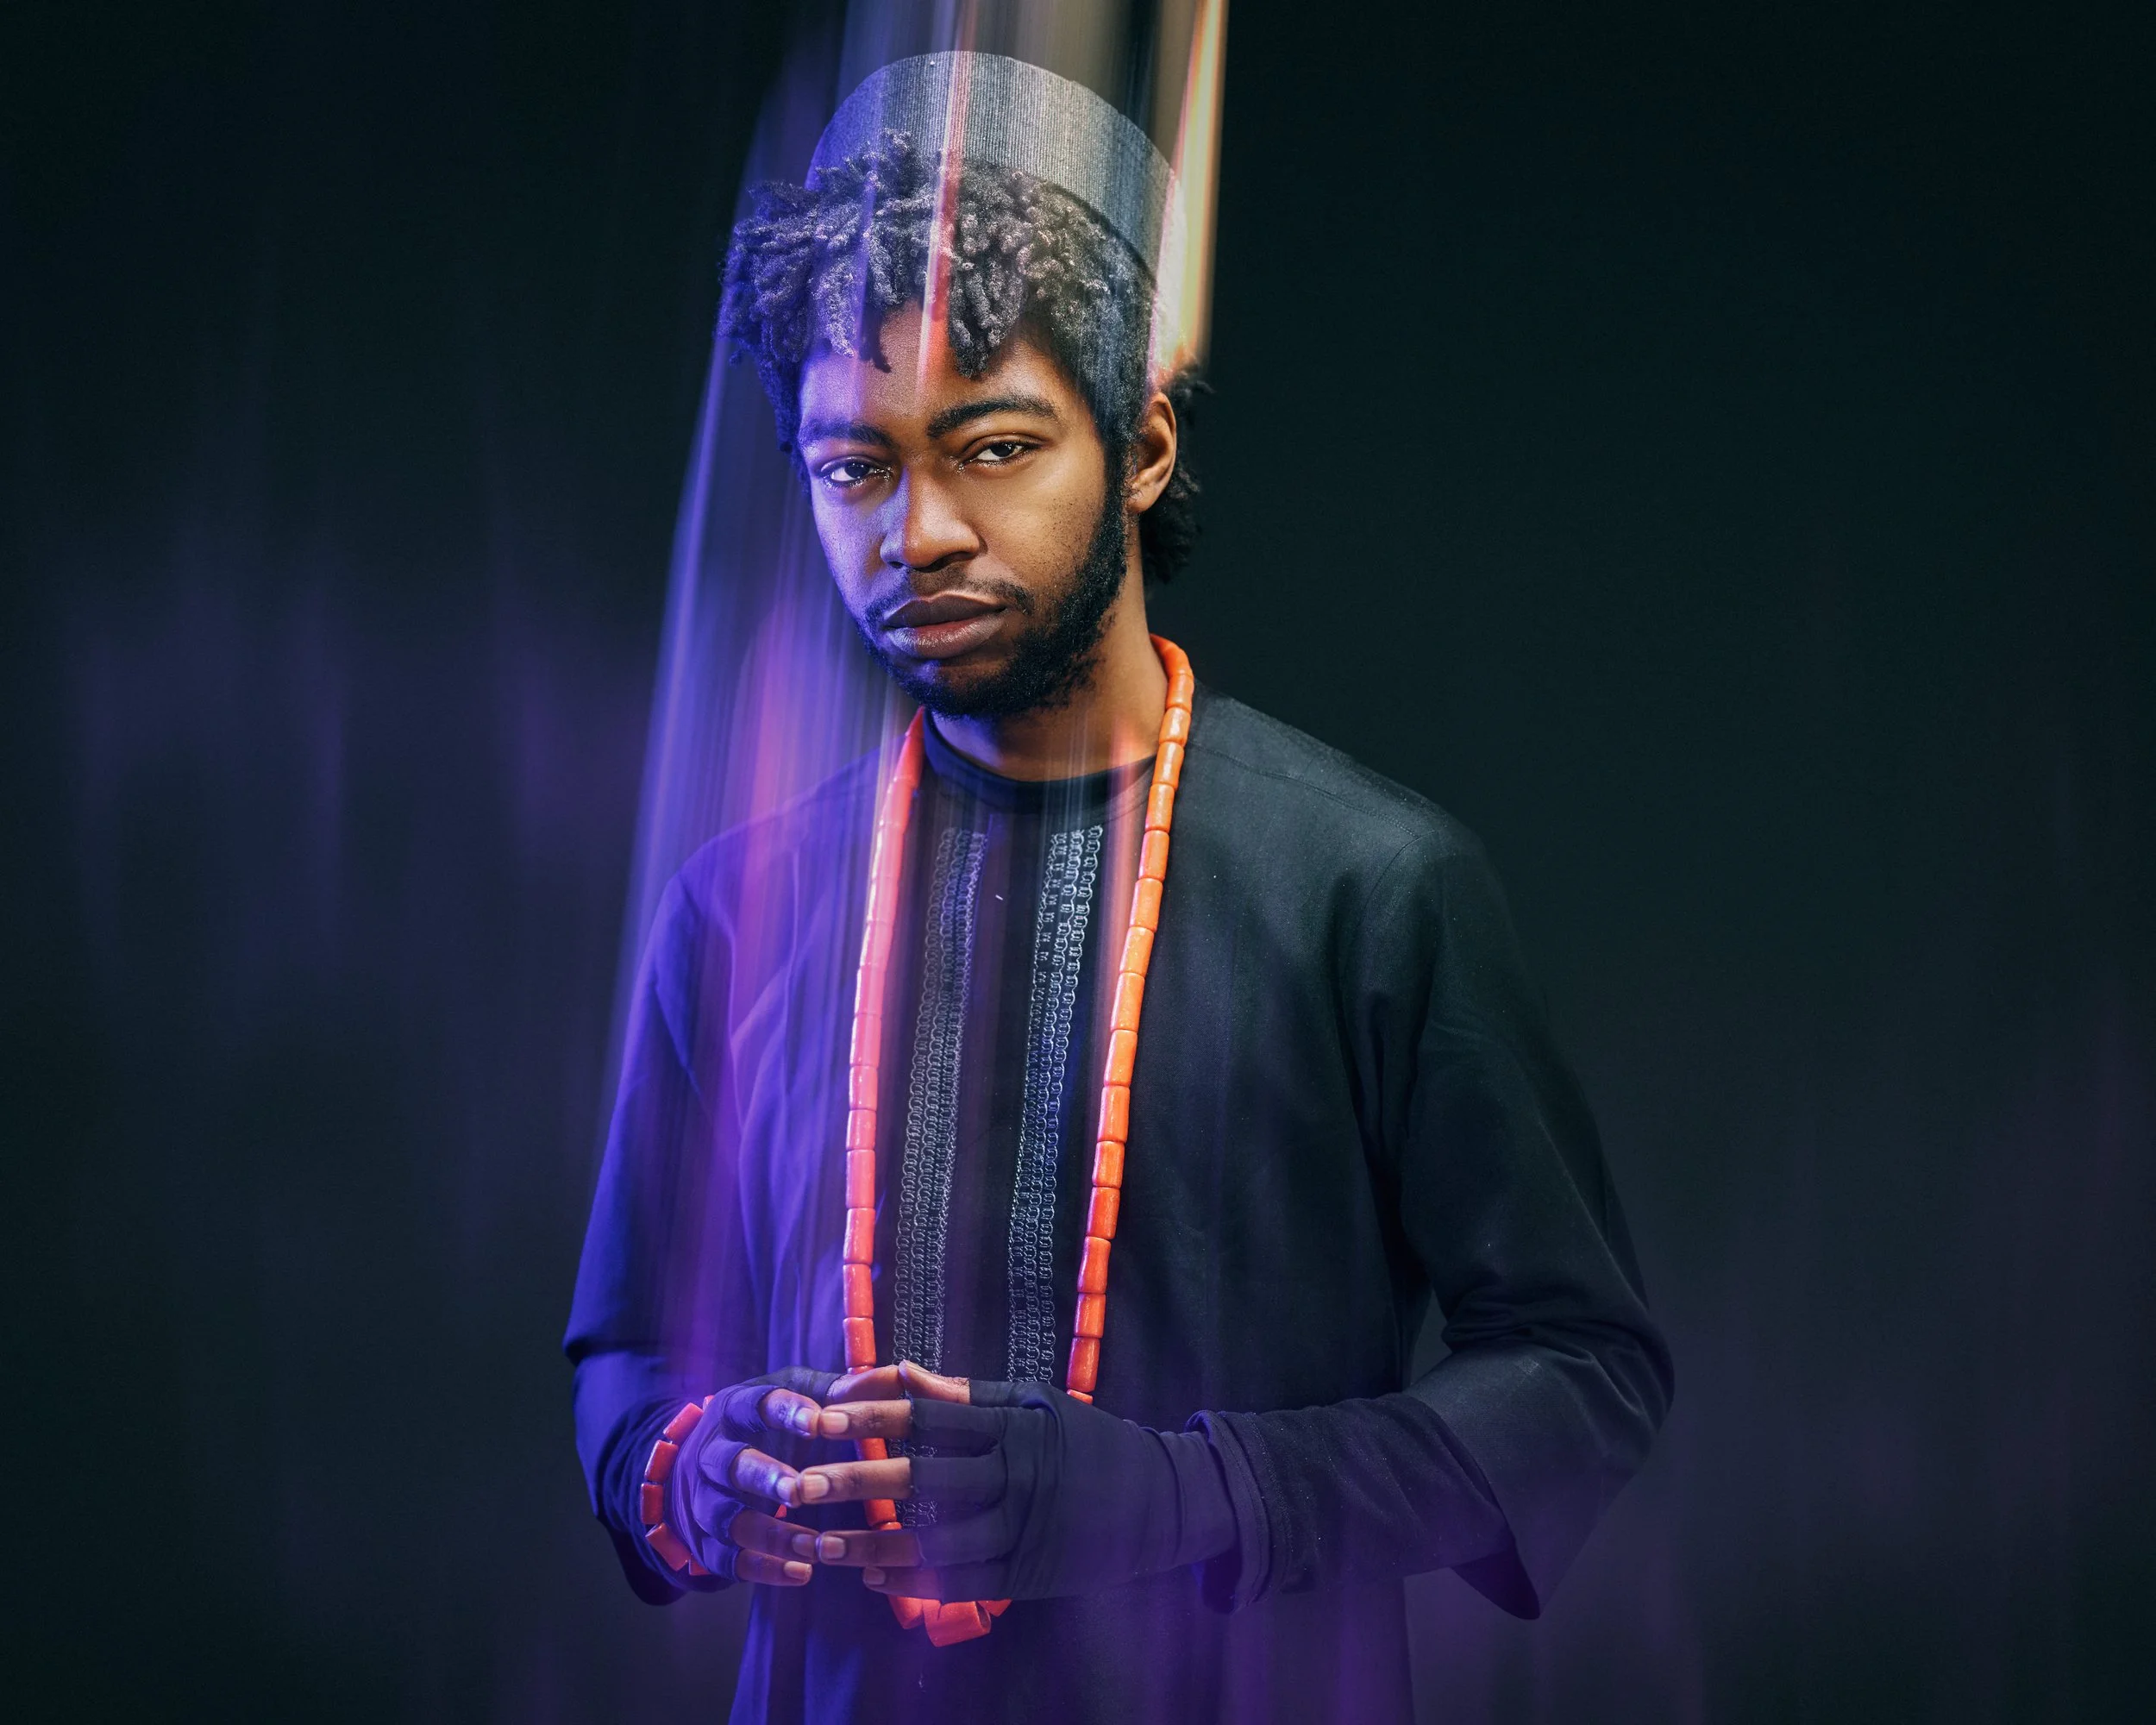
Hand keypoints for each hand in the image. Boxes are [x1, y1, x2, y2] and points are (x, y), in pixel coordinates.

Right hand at [671, 1366, 850, 1585]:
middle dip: (764, 1478)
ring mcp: (703, 1500)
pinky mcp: (705, 1540)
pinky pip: (727, 1560)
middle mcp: (711, 1453)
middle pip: (730, 1464)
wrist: (695, 1468)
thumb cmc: (763, 1425)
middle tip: (799, 1491)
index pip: (753, 1405)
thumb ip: (839, 1391)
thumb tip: (893, 1375)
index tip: (817, 1421)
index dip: (783, 1412)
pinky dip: (763, 1568)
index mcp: (734, 1409)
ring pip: (727, 1518)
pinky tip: (800, 1573)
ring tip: (812, 1546)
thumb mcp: (794, 1397)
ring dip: (770, 1534)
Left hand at [796, 1362, 1232, 1601]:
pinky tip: (872, 1577)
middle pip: (921, 1479)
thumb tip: (900, 1375)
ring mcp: (1021, 1531)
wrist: (1163, 1502)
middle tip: (796, 1484)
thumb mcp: (1035, 1403)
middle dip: (854, 1481)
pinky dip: (913, 1581)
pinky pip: (959, 1583)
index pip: (930, 1416)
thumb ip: (965, 1394)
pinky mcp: (1026, 1577)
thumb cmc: (1090, 1442)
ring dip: (870, 1544)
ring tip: (818, 1544)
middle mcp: (1014, 1477)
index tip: (822, 1412)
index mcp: (1014, 1426)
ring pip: (932, 1541)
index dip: (872, 1413)